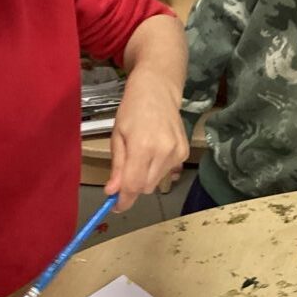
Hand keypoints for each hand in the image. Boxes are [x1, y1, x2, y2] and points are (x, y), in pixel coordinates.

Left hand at [106, 68, 189, 211]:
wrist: (158, 90)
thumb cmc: (132, 110)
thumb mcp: (117, 136)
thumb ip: (117, 166)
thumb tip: (112, 192)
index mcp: (142, 146)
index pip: (133, 185)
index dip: (123, 200)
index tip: (115, 207)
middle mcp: (163, 152)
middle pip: (145, 188)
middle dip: (132, 186)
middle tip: (124, 173)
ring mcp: (177, 153)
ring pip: (155, 183)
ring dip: (144, 177)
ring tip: (140, 154)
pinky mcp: (184, 153)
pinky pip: (166, 173)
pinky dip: (156, 169)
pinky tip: (154, 151)